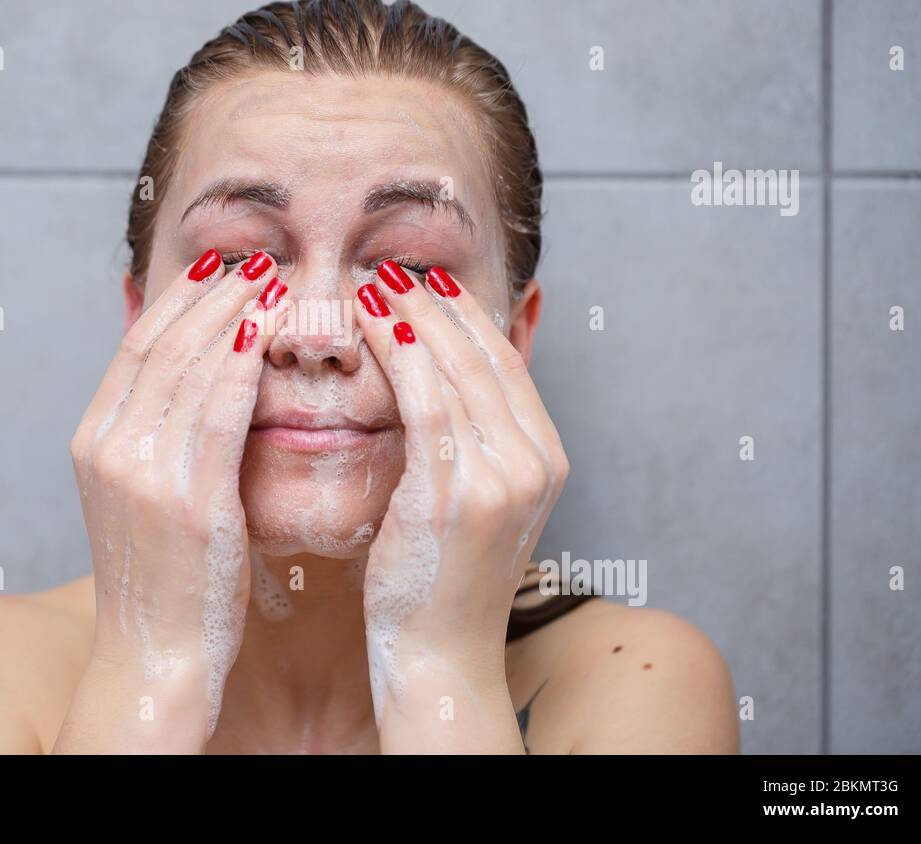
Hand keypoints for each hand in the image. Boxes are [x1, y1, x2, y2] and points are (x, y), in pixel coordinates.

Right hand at [59, 248, 286, 750]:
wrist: (156, 653)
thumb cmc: (167, 574)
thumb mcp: (148, 492)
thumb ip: (164, 432)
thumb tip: (203, 375)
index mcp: (94, 441)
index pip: (136, 347)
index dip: (179, 301)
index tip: (218, 268)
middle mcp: (109, 447)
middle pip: (162, 345)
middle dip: (210, 295)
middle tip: (255, 259)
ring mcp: (142, 471)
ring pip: (189, 367)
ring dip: (232, 315)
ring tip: (271, 281)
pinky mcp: (186, 499)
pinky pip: (218, 410)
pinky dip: (242, 363)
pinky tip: (268, 333)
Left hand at [354, 261, 568, 751]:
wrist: (437, 655)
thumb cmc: (438, 578)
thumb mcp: (469, 498)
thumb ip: (466, 437)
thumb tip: (438, 377)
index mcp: (545, 457)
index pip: (503, 361)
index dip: (462, 313)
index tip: (422, 280)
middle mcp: (536, 460)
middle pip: (484, 354)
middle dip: (435, 303)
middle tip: (392, 265)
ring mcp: (503, 477)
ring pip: (457, 368)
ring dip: (414, 316)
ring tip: (375, 281)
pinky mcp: (458, 494)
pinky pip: (428, 402)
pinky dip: (403, 356)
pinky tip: (375, 325)